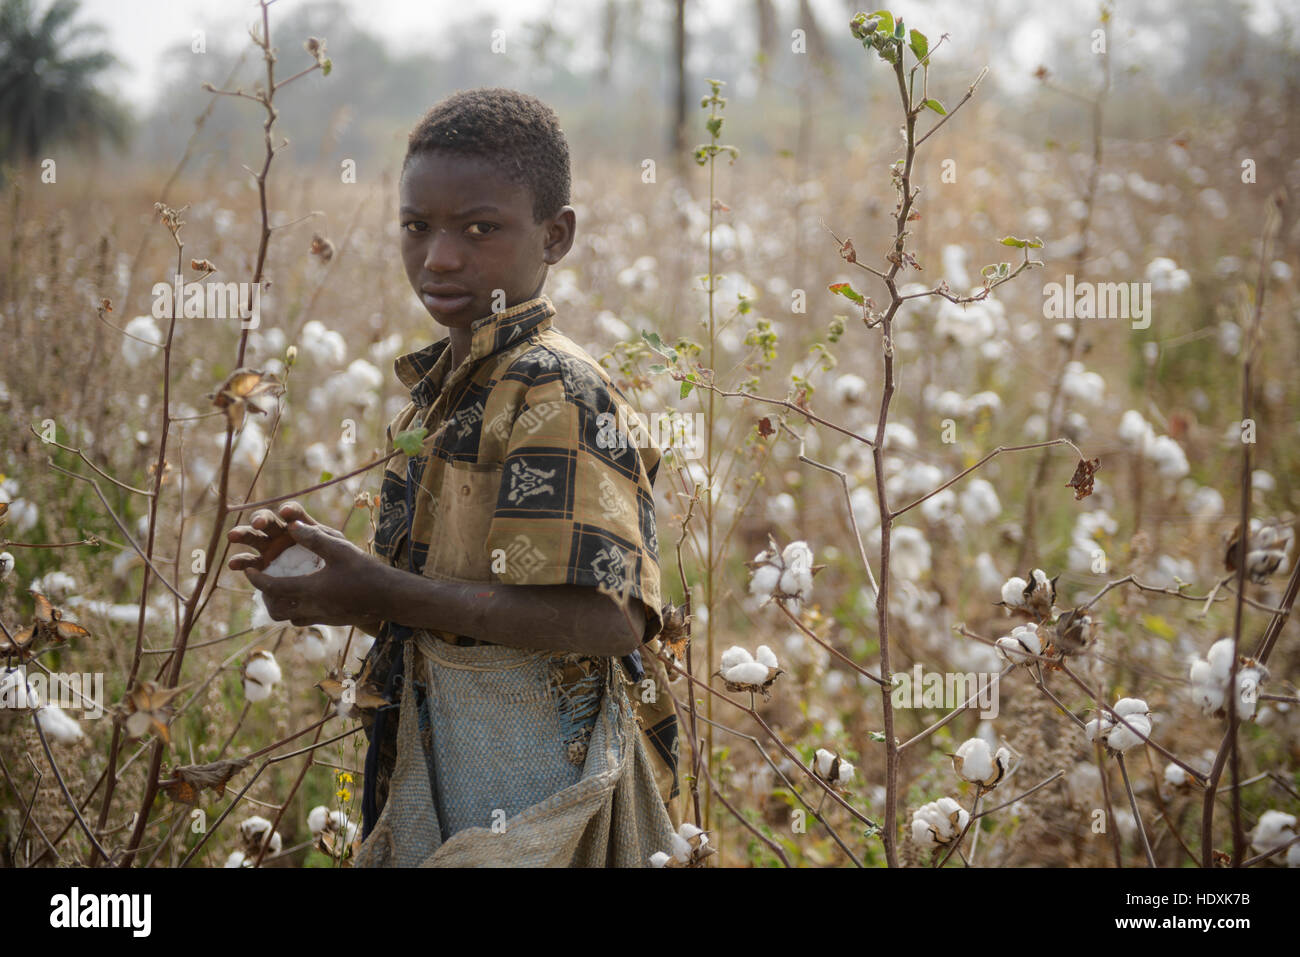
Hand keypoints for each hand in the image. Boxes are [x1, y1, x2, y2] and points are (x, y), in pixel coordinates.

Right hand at [227, 501, 341, 572]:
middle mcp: (282, 534)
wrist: (332, 589)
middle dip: (260, 519)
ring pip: (253, 538)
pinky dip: (241, 562)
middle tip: (257, 523)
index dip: (289, 510)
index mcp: (300, 525)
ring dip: (242, 535)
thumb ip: (317, 537)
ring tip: (233, 537)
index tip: (287, 512)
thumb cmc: (336, 564)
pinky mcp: (262, 568)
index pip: (293, 512)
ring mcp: (270, 550)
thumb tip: (294, 526)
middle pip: (267, 521)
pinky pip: (249, 564)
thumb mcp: (334, 548)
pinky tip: (234, 564)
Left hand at [241, 520, 388, 628]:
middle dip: (264, 595)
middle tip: (264, 578)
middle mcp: (312, 607)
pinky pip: (304, 620)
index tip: (248, 568)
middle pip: (275, 609)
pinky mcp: (331, 621)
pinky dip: (296, 610)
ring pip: (288, 617)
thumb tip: (291, 525)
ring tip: (281, 588)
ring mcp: (321, 617)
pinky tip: (303, 598)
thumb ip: (315, 538)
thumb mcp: (341, 549)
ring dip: (279, 605)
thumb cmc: (366, 571)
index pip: (272, 587)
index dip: (256, 578)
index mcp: (310, 589)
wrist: (390, 598)